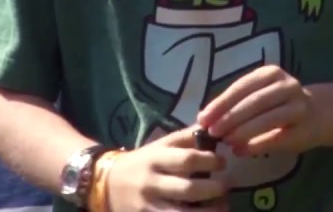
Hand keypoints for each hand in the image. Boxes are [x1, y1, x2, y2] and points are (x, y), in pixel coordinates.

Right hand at [104, 126, 226, 210]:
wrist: (105, 185)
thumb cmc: (141, 163)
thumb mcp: (159, 146)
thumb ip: (185, 138)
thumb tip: (215, 128)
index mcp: (155, 160)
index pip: (187, 159)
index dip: (210, 161)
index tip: (223, 162)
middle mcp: (151, 184)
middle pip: (188, 189)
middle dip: (214, 189)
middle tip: (227, 187)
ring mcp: (148, 207)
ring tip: (222, 207)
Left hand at [198, 65, 322, 157]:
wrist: (317, 114)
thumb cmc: (278, 104)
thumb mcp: (259, 95)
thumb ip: (235, 104)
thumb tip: (203, 120)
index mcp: (270, 73)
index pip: (241, 87)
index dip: (221, 103)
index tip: (203, 118)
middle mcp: (287, 85)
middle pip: (254, 102)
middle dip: (230, 118)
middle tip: (212, 133)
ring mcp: (298, 106)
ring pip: (266, 118)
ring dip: (242, 132)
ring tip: (226, 142)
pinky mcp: (304, 129)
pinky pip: (277, 137)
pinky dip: (257, 145)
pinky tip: (241, 151)